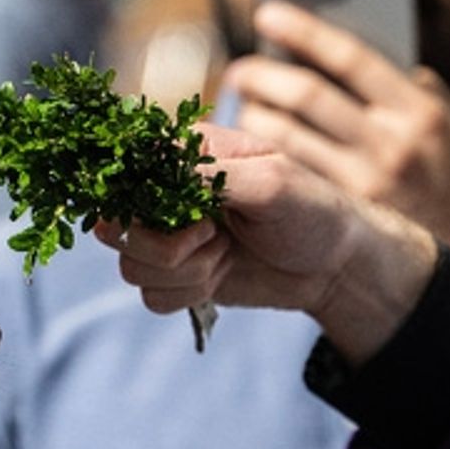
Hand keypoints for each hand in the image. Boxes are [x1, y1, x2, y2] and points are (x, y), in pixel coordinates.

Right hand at [99, 124, 437, 362]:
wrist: (336, 265)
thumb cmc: (313, 209)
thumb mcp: (271, 181)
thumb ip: (211, 175)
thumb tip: (156, 171)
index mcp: (185, 153)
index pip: (125, 166)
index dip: (135, 195)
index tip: (184, 211)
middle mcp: (166, 193)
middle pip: (113, 224)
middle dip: (163, 243)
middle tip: (211, 235)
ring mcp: (169, 236)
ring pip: (130, 265)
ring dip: (183, 270)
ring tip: (224, 254)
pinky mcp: (178, 274)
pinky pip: (151, 295)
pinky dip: (187, 292)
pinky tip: (220, 275)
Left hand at [231, 2, 449, 267]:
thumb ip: (426, 93)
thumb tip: (393, 61)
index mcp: (420, 112)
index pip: (350, 57)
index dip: (303, 31)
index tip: (268, 15)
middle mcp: (392, 143)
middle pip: (310, 95)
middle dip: (264, 75)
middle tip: (240, 70)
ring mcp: (364, 181)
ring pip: (289, 136)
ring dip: (255, 116)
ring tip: (243, 106)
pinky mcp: (341, 213)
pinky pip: (289, 173)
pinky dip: (264, 156)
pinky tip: (251, 150)